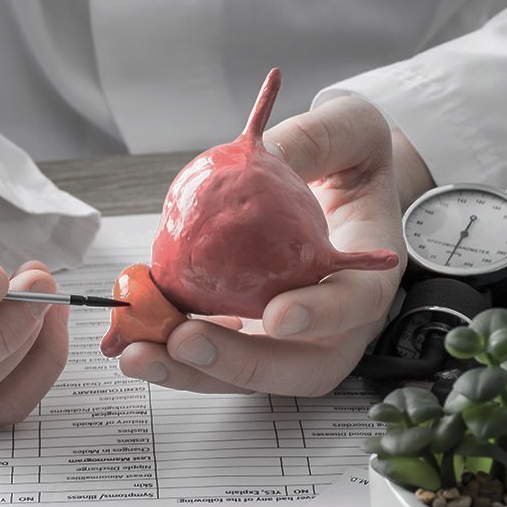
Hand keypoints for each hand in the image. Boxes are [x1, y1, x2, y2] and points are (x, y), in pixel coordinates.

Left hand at [118, 96, 432, 395]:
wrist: (341, 189)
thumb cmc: (353, 163)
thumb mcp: (348, 132)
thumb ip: (313, 141)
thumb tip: (264, 154)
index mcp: (369, 275)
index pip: (354, 306)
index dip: (319, 316)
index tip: (278, 316)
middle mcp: (334, 324)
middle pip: (296, 367)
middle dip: (236, 364)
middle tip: (183, 341)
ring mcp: (291, 339)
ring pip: (248, 373)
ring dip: (190, 370)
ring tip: (138, 352)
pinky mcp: (252, 336)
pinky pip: (215, 351)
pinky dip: (173, 347)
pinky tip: (138, 330)